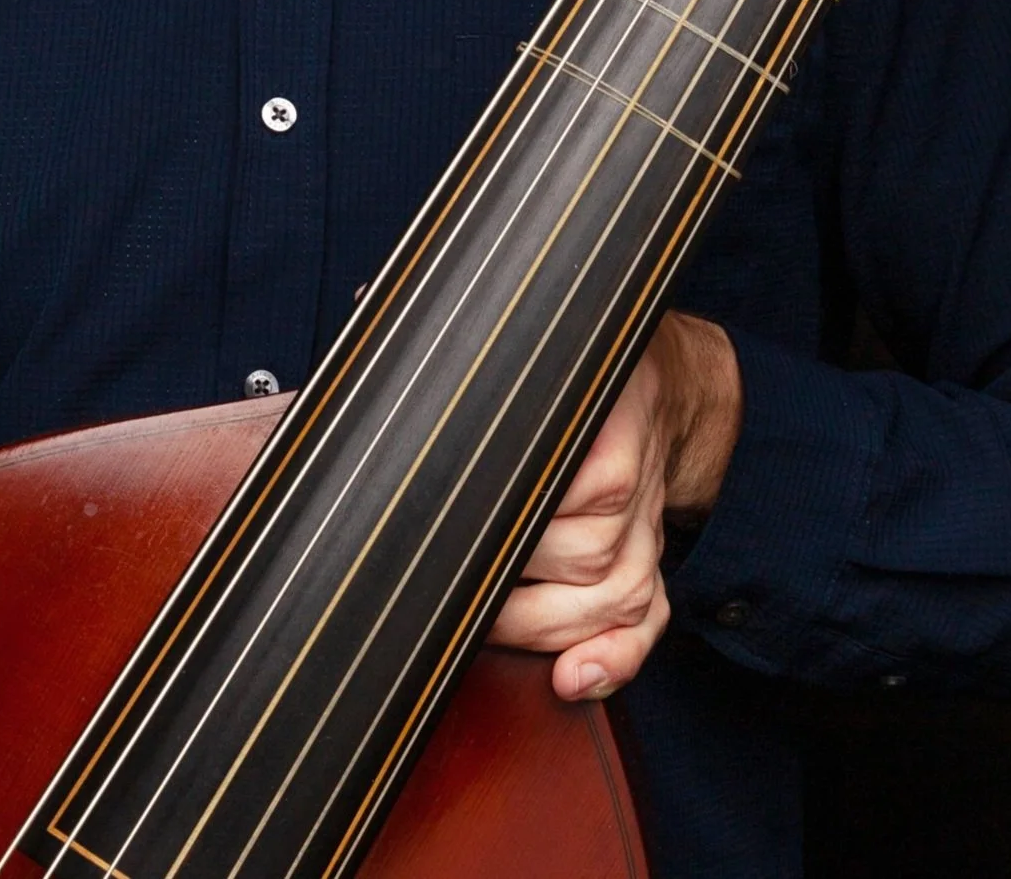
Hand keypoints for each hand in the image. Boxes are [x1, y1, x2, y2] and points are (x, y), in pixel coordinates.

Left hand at [487, 312, 741, 700]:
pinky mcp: (651, 560)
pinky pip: (648, 624)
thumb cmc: (569, 359)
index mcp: (595, 415)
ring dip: (544, 627)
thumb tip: (351, 331)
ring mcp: (645, 526)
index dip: (500, 522)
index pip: (557, 486)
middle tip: (451, 578)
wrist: (659, 374)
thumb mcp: (513, 335)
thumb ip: (449, 345)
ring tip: (484, 621)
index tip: (451, 533)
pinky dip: (616, 659)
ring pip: (607, 598)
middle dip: (511, 583)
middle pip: (580, 555)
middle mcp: (629, 476)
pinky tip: (574, 679)